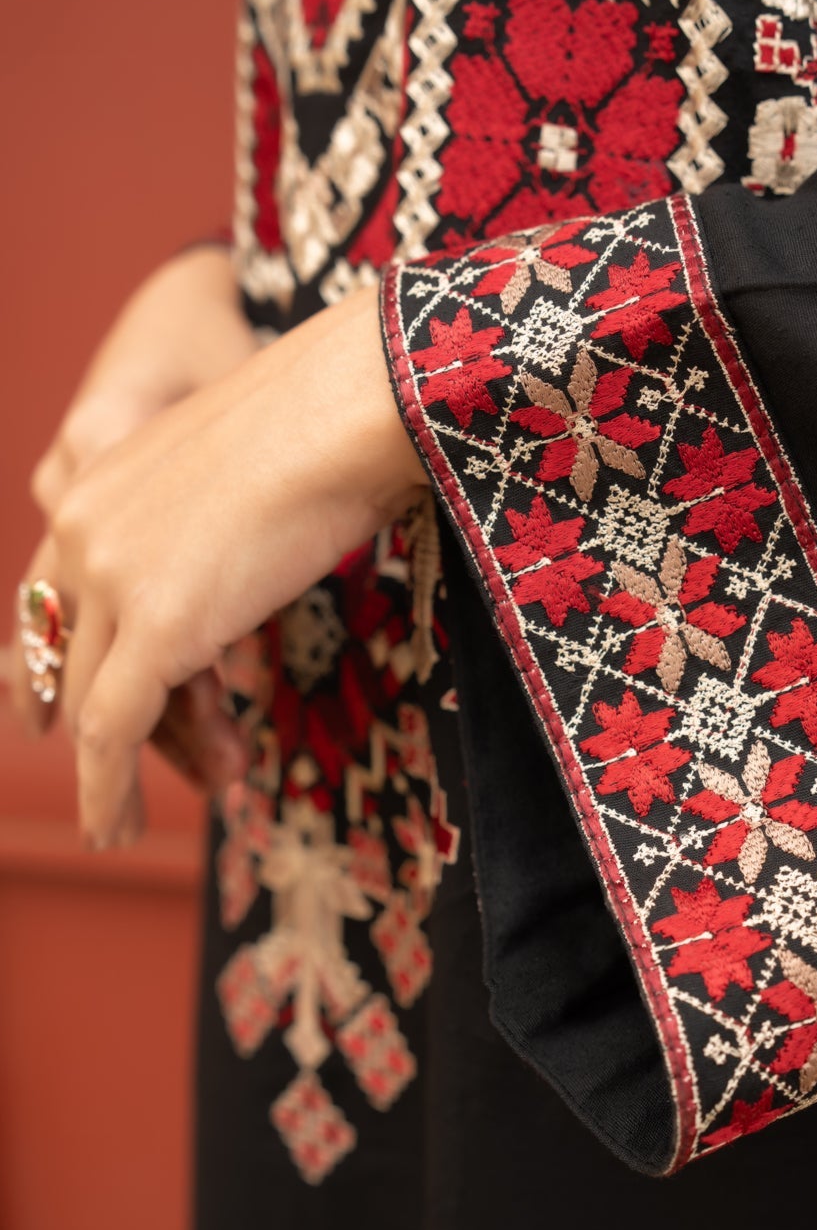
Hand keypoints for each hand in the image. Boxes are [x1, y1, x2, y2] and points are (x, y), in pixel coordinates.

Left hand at [45, 285, 423, 847]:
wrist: (351, 401)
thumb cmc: (335, 419)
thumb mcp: (249, 468)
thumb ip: (216, 517)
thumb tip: (252, 552)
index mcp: (99, 477)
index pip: (53, 590)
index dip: (54, 658)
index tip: (53, 706)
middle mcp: (82, 525)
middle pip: (66, 653)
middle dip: (84, 723)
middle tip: (105, 780)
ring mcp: (111, 577)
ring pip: (89, 703)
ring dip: (107, 775)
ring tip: (117, 828)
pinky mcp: (153, 628)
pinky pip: (112, 732)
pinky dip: (110, 790)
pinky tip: (119, 827)